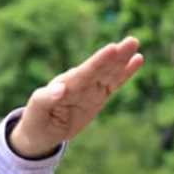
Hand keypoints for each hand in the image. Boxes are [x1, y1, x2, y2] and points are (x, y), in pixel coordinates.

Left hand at [10, 37, 143, 157]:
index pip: (84, 71)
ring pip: (110, 73)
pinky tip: (138, 59)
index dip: (98, 61)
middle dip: (115, 56)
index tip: (112, 49)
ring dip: (123, 60)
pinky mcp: (99, 96)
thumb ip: (46, 98)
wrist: (41, 132)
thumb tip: (60, 87)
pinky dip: (126, 73)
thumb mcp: (36, 111)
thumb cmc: (36, 119)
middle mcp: (79, 82)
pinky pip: (115, 83)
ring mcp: (90, 88)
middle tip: (132, 41)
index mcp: (64, 84)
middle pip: (100, 68)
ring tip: (135, 44)